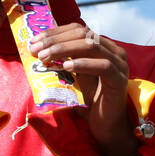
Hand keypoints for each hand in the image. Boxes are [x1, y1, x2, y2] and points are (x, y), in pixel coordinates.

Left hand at [28, 24, 135, 155]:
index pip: (79, 30)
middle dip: (56, 40)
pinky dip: (83, 64)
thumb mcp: (75, 76)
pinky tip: (66, 67)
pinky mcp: (120, 79)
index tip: (35, 40)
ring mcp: (119, 65)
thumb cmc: (90, 102)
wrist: (106, 126)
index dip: (56, 32)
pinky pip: (103, 66)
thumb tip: (39, 48)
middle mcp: (114, 52)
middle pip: (84, 34)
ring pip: (92, 46)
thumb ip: (65, 60)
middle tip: (35, 49)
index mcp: (104, 47)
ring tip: (45, 57)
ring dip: (64, 49)